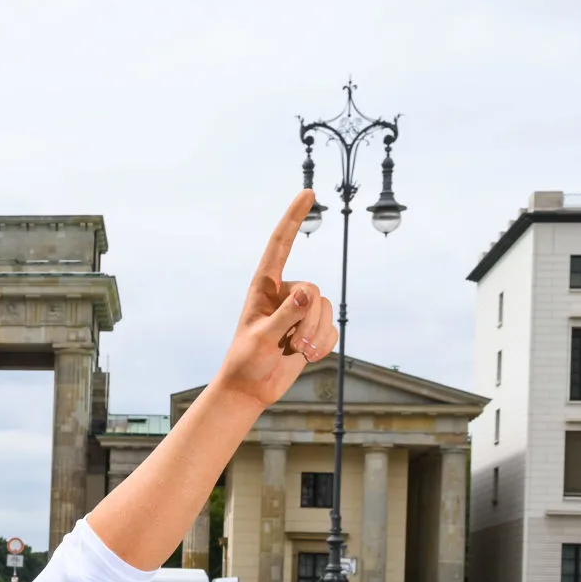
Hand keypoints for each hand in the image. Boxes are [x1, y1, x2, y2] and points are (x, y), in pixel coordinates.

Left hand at [213, 190, 337, 408]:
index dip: (294, 217)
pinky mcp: (313, 328)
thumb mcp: (263, 338)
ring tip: (296, 351)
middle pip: (315, 290)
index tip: (308, 192)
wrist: (251, 389)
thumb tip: (309, 292)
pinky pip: (333, 329)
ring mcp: (301, 311)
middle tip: (290, 344)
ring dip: (316, 335)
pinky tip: (306, 356)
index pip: (281, 244)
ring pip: (327, 309)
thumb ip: (286, 314)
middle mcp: (285, 293)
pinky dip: (323, 345)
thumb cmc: (247, 361)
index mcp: (264, 286)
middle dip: (309, 320)